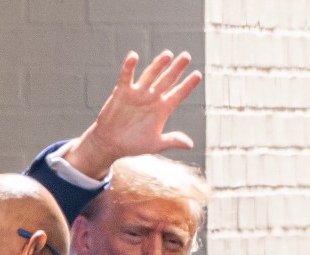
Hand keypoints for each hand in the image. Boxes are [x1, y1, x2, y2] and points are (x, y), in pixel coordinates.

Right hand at [64, 50, 201, 178]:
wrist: (110, 145)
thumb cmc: (133, 145)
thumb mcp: (155, 144)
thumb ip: (172, 140)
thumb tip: (190, 144)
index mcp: (162, 110)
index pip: (178, 94)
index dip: (187, 85)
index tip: (198, 75)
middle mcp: (151, 98)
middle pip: (166, 80)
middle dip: (176, 69)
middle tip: (186, 56)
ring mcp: (137, 93)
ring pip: (150, 75)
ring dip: (158, 65)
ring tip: (167, 54)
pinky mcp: (122, 92)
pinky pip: (126, 77)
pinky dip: (129, 67)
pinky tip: (133, 56)